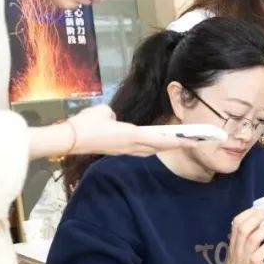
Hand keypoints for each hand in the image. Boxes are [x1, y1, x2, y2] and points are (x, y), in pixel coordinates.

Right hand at [68, 105, 194, 155]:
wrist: (69, 140)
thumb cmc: (87, 123)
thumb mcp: (104, 112)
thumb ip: (114, 115)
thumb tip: (114, 119)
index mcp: (133, 135)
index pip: (161, 139)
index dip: (179, 141)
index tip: (194, 142)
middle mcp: (132, 145)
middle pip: (159, 147)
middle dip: (176, 145)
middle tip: (192, 142)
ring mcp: (125, 151)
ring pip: (149, 150)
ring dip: (163, 147)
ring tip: (176, 143)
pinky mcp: (117, 152)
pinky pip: (139, 150)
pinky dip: (150, 147)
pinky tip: (152, 145)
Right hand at [221, 207, 263, 263]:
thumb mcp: (238, 249)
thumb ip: (245, 237)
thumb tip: (258, 222)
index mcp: (233, 242)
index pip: (236, 223)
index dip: (247, 213)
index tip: (258, 209)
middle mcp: (237, 248)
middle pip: (243, 228)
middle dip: (257, 217)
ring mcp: (244, 258)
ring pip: (252, 239)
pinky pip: (257, 255)